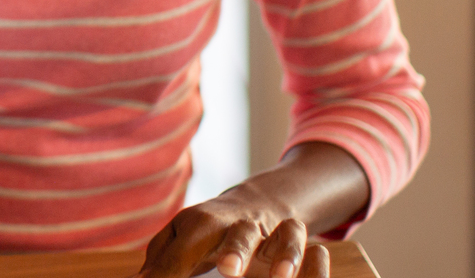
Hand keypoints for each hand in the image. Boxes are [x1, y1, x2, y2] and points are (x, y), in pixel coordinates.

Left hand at [134, 142, 365, 277]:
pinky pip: (311, 247)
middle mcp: (240, 224)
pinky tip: (298, 275)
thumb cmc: (208, 233)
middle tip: (228, 269)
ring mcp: (272, 233)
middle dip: (235, 248)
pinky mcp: (294, 243)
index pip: (184, 248)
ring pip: (285, 232)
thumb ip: (162, 261)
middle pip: (238, 230)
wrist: (258, 203)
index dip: (170, 270)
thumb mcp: (181, 240)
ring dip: (284, 252)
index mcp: (202, 224)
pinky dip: (310, 259)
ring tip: (280, 276)